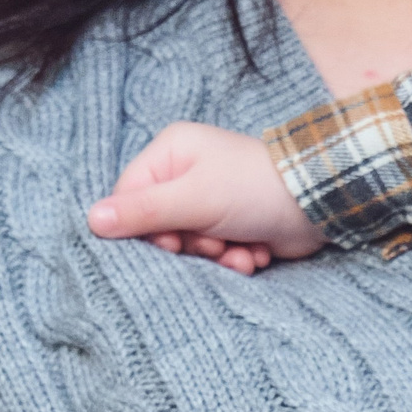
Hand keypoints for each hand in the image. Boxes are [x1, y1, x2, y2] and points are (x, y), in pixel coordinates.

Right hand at [88, 122, 326, 274]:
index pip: (129, 198)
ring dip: (214, 257)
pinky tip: (253, 255)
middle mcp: (187, 172)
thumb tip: (91, 220)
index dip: (146, 230)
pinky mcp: (233, 224)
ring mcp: (211, 199)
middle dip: (189, 245)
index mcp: (172, 152)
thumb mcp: (194, 198)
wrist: (320, 203)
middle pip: (159, 227)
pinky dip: (233, 259)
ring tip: (240, 249)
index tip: (172, 242)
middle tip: (214, 242)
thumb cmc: (255, 188)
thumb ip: (143, 211)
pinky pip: (214, 253)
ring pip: (187, 245)